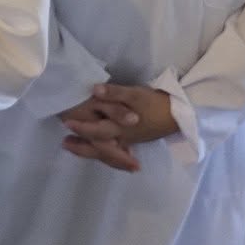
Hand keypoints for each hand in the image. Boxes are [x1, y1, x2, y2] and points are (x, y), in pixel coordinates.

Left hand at [57, 83, 179, 172]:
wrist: (180, 115)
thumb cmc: (156, 103)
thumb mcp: (135, 94)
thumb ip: (114, 94)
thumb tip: (94, 91)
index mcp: (119, 128)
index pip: (96, 131)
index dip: (81, 127)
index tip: (66, 123)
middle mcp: (122, 139)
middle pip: (98, 148)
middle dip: (81, 147)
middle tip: (64, 143)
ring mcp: (129, 141)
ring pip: (106, 152)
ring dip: (90, 150)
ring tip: (75, 145)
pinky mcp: (134, 140)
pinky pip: (115, 152)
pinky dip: (106, 153)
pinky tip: (102, 149)